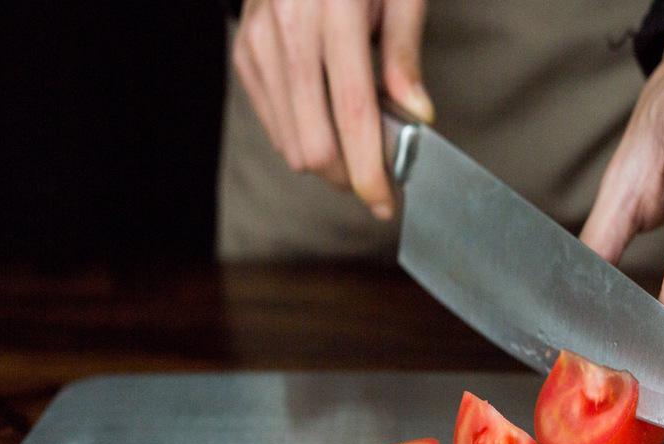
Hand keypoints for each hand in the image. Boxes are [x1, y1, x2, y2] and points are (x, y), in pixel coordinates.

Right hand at [232, 0, 432, 219]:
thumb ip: (404, 55)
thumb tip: (418, 117)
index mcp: (334, 11)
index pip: (353, 115)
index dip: (370, 171)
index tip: (385, 203)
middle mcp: (288, 30)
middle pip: (315, 144)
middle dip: (349, 178)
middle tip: (378, 180)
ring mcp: (259, 43)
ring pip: (290, 144)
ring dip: (328, 164)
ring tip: (358, 152)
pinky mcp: (245, 53)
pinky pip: (274, 124)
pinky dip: (303, 139)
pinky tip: (328, 125)